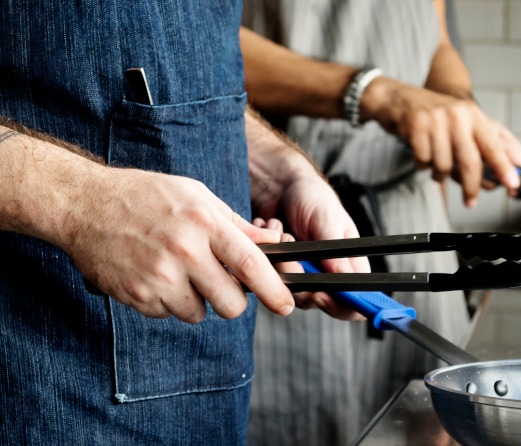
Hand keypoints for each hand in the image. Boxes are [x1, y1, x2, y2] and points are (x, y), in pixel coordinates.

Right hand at [63, 168, 294, 323]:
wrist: (85, 204)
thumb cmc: (148, 196)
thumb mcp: (198, 196)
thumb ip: (236, 224)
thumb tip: (274, 245)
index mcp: (205, 223)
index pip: (252, 265)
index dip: (275, 290)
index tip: (287, 304)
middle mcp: (185, 252)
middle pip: (231, 303)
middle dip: (234, 302)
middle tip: (224, 288)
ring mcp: (158, 277)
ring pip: (199, 313)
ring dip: (197, 301)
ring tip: (179, 272)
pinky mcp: (136, 295)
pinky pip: (168, 314)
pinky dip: (167, 302)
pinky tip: (155, 275)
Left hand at [253, 169, 370, 318]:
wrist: (280, 186)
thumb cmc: (313, 198)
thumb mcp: (328, 220)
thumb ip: (335, 251)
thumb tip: (346, 280)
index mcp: (348, 265)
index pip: (352, 303)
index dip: (340, 306)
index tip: (321, 294)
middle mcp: (325, 275)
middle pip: (316, 301)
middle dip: (300, 281)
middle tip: (292, 256)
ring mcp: (300, 275)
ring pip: (288, 291)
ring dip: (281, 262)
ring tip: (282, 233)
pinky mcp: (277, 271)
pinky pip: (265, 278)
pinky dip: (265, 255)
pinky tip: (269, 232)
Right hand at [361, 77, 520, 206]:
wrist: (399, 97)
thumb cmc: (436, 116)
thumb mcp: (464, 125)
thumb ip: (485, 147)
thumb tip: (500, 178)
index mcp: (475, 115)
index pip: (496, 144)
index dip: (506, 166)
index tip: (513, 184)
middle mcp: (459, 114)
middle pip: (471, 161)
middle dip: (472, 186)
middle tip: (471, 200)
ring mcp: (437, 118)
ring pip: (444, 165)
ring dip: (440, 173)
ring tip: (436, 164)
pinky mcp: (416, 124)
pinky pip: (424, 160)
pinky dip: (423, 165)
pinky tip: (422, 155)